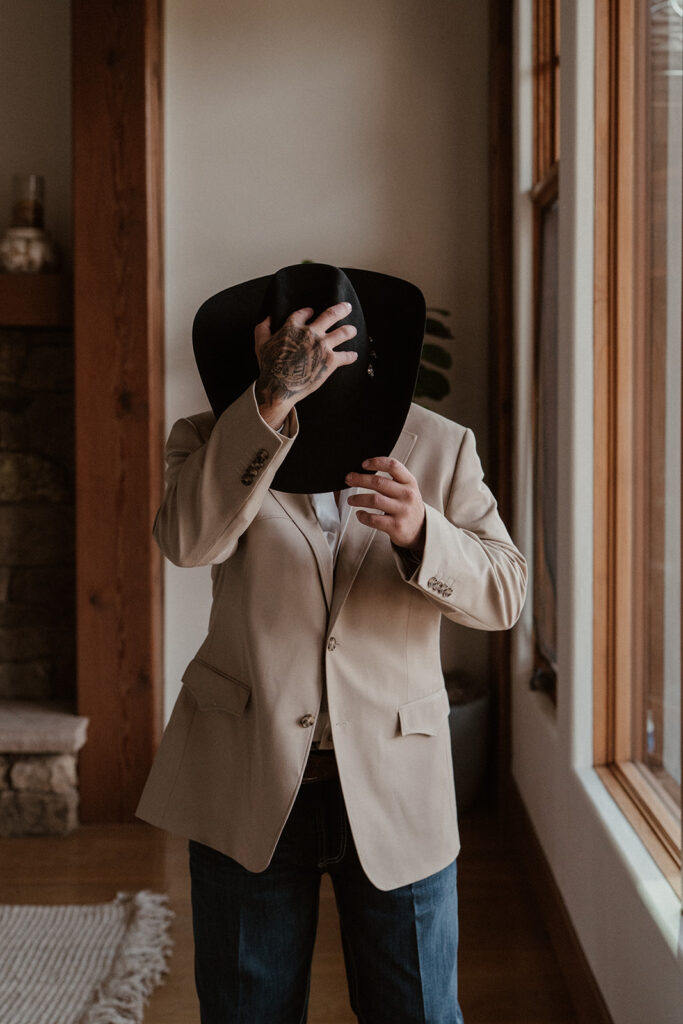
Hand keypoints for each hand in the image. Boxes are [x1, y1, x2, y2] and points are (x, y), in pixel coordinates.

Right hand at [254, 302, 357, 427]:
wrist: (280, 387)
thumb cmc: (269, 366)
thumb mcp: (260, 344)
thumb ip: (262, 328)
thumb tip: (268, 317)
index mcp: (293, 327)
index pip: (303, 314)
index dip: (308, 311)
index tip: (312, 311)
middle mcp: (310, 333)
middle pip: (330, 315)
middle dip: (341, 309)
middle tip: (347, 307)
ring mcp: (322, 346)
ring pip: (343, 333)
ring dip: (350, 330)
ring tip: (353, 330)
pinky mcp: (331, 361)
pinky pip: (346, 356)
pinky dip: (351, 356)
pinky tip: (354, 356)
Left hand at [346, 457, 425, 550]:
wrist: (420, 530)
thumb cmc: (408, 506)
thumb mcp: (407, 488)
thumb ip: (393, 478)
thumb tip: (365, 470)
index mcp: (409, 482)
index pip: (393, 466)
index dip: (376, 462)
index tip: (363, 464)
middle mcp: (407, 495)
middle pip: (379, 482)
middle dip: (359, 479)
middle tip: (348, 479)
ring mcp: (402, 511)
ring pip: (374, 500)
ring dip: (358, 498)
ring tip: (350, 500)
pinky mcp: (396, 526)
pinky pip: (373, 519)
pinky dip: (363, 516)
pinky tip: (359, 514)